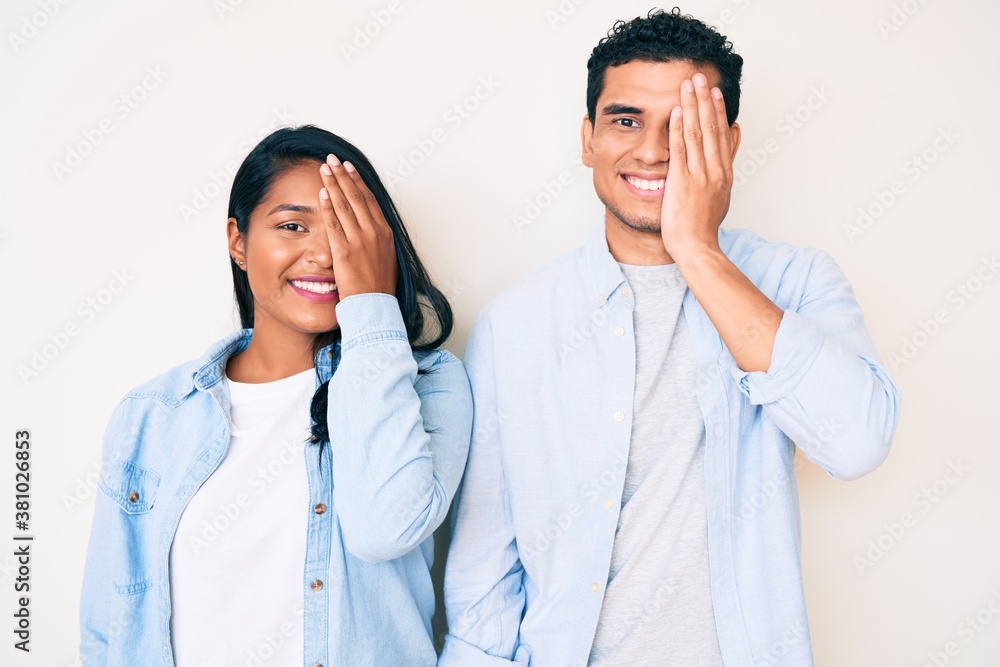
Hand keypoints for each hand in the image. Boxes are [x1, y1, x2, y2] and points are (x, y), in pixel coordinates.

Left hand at [318, 154, 398, 298]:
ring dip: (334, 184)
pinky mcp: (345, 251)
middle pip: (357, 196)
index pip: (370, 200)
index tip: (349, 168)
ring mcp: (360, 241)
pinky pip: (335, 224)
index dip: (358, 182)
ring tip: (324, 168)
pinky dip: (328, 207)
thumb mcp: (385, 260)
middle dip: (343, 175)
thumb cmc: (378, 288)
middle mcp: (375, 233)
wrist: (375, 308)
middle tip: (333, 159)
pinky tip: (322, 193)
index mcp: (385, 233)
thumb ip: (376, 243)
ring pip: (345, 205)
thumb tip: (369, 233)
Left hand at [660, 72, 734, 257]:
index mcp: (724, 173)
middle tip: (700, 77)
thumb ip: (724, 169)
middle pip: (711, 127)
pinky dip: (678, 128)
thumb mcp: (721, 196)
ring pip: (697, 133)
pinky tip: (676, 111)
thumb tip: (731, 143)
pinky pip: (680, 149)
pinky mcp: (682, 181)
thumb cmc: (703, 228)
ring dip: (692, 106)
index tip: (714, 91)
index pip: (722, 135)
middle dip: (705, 100)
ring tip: (689, 85)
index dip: (718, 111)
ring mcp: (700, 175)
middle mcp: (715, 170)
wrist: (697, 247)